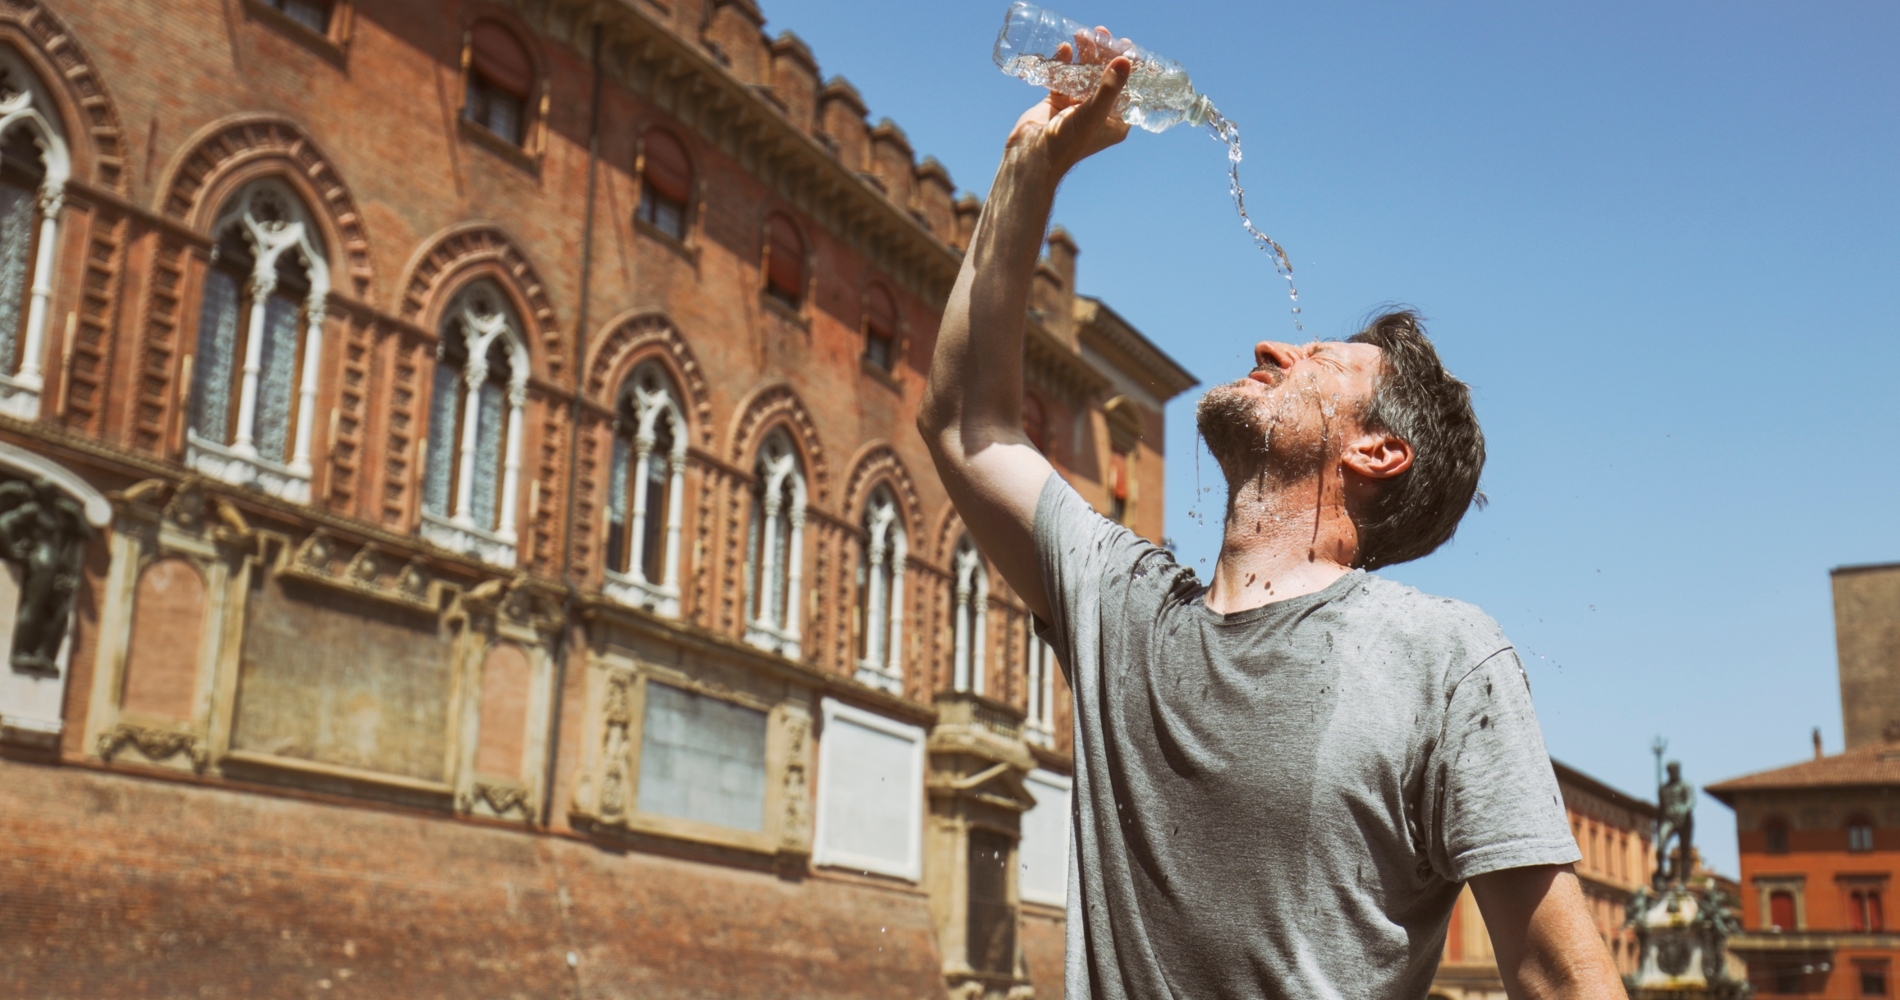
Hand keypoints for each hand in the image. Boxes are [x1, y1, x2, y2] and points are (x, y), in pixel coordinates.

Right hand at [1004, 28, 1131, 177]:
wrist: (1031, 156)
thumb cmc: (1067, 143)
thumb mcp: (1094, 113)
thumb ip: (1110, 87)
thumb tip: (1125, 59)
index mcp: (1114, 122)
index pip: (1128, 89)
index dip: (1128, 68)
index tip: (1126, 46)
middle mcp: (1098, 113)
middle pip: (1105, 77)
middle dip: (1103, 55)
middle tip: (1102, 34)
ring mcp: (1076, 107)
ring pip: (1084, 74)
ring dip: (1084, 55)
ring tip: (1084, 35)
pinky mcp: (1057, 102)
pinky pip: (1063, 77)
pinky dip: (1064, 62)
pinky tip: (1065, 48)